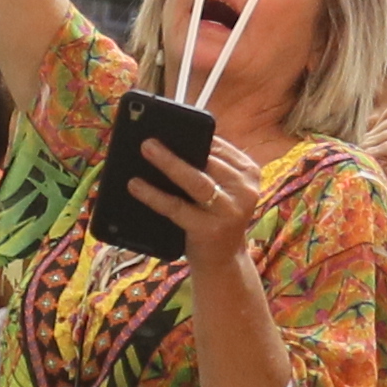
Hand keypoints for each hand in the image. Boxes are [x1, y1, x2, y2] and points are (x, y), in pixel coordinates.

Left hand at [126, 134, 270, 273]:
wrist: (223, 262)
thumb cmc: (214, 218)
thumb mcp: (222, 191)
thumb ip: (209, 169)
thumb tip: (168, 141)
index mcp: (250, 173)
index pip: (219, 147)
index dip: (194, 135)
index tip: (170, 124)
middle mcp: (246, 190)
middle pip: (208, 162)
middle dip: (177, 149)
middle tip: (149, 139)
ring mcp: (231, 211)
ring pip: (195, 181)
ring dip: (168, 164)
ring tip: (146, 151)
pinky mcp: (211, 229)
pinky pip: (177, 207)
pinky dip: (154, 195)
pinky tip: (136, 186)